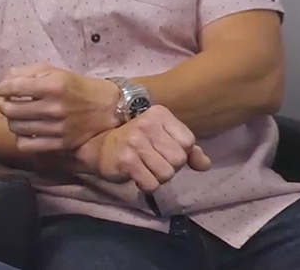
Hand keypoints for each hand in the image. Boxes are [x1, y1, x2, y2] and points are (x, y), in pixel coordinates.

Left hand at [0, 63, 121, 151]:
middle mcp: (54, 108)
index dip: (2, 88)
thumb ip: (25, 73)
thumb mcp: (53, 71)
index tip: (2, 89)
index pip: (13, 88)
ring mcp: (58, 128)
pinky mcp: (62, 144)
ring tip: (17, 116)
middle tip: (4, 102)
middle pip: (11, 110)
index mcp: (53, 86)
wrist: (107, 107)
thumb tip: (3, 83)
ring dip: (11, 121)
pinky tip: (26, 131)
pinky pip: (27, 146)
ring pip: (16, 128)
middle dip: (2, 104)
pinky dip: (21, 138)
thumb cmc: (76, 86)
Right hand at [71, 105, 211, 192]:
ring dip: (157, 177)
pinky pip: (152, 184)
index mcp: (159, 114)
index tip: (162, 149)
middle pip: (178, 160)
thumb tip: (204, 165)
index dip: (179, 152)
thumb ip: (187, 150)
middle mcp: (146, 124)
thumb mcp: (161, 138)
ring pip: (167, 174)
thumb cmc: (133, 141)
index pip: (188, 142)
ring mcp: (134, 141)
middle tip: (151, 161)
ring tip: (144, 167)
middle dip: (168, 166)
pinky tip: (136, 175)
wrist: (94, 145)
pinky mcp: (126, 160)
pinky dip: (146, 185)